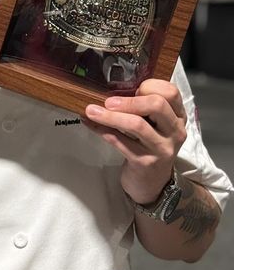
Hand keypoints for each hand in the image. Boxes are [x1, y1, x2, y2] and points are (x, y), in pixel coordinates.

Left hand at [83, 79, 187, 205]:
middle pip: (156, 105)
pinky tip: (90, 123)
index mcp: (178, 116)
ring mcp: (161, 148)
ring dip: (110, 116)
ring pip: (137, 125)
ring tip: (91, 110)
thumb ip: (144, 107)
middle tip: (108, 102)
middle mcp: (175, 131)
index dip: (150, 85)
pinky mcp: (145, 162)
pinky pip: (120, 142)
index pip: (171, 92)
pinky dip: (102, 130)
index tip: (132, 88)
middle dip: (129, 101)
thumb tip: (112, 88)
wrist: (152, 183)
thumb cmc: (149, 146)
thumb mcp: (155, 125)